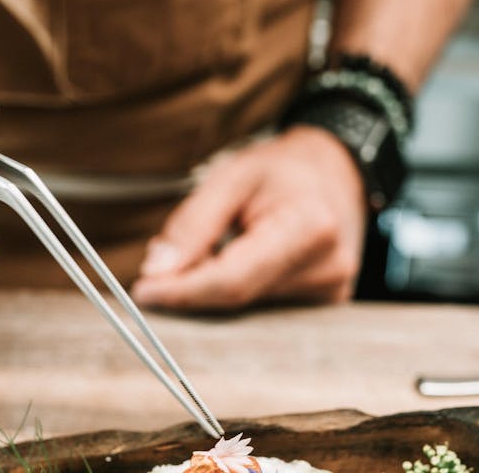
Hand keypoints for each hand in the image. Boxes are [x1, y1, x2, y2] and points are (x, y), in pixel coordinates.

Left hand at [131, 126, 366, 310]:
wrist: (336, 172)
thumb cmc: (282, 171)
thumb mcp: (232, 176)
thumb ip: (194, 224)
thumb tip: (158, 271)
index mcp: (309, 228)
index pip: (233, 280)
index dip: (183, 290)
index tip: (143, 291)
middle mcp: (328, 268)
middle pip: (237, 298)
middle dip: (190, 290)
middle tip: (156, 274)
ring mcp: (331, 292)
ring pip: (246, 308)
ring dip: (211, 290)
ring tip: (211, 251)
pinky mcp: (325, 303)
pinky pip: (262, 308)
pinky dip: (235, 292)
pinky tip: (233, 264)